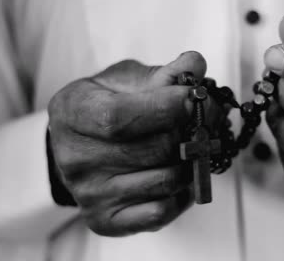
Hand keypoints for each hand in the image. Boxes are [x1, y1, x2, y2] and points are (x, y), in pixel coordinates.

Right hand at [48, 52, 219, 235]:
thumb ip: (163, 74)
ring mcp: (89, 194)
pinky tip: (182, 174)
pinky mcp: (106, 220)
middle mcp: (74, 158)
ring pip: (165, 181)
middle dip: (194, 131)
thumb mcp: (128, 80)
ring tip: (197, 145)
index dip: (168, 107)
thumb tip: (197, 64)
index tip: (197, 98)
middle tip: (211, 119)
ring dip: (194, 161)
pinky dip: (184, 193)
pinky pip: (161, 211)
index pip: (121, 117)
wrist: (83, 146)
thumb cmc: (108, 106)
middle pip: (153, 150)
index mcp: (72, 113)